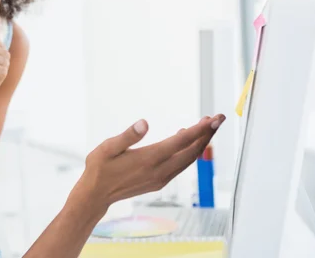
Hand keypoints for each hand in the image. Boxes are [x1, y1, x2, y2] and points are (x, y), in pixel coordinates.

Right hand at [72, 115, 224, 211]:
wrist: (96, 195)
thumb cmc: (99, 168)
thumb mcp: (108, 147)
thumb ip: (128, 136)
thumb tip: (144, 123)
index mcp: (149, 159)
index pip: (182, 142)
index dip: (200, 129)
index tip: (213, 119)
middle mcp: (160, 170)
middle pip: (192, 151)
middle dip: (207, 134)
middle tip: (218, 119)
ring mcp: (161, 178)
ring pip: (188, 160)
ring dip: (200, 143)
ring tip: (206, 127)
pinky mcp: (159, 182)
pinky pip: (180, 165)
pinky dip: (189, 152)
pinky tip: (185, 141)